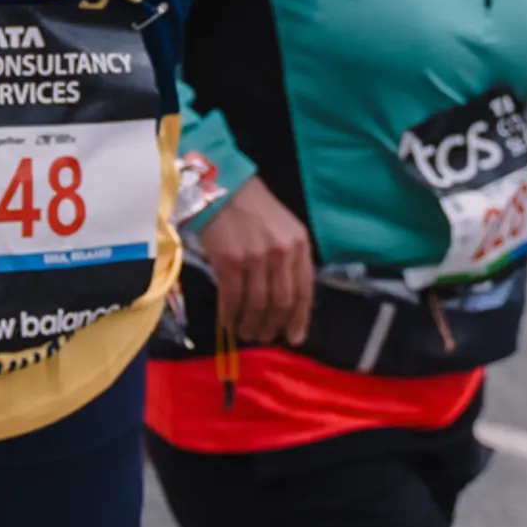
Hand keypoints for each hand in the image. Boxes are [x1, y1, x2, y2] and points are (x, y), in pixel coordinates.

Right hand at [198, 173, 315, 347]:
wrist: (223, 188)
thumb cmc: (254, 209)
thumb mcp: (284, 230)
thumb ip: (290, 261)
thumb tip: (288, 303)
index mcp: (299, 245)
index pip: (304, 292)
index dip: (299, 320)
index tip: (293, 338)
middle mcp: (281, 253)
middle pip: (281, 302)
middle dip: (273, 325)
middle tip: (264, 336)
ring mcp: (255, 258)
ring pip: (257, 304)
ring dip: (251, 324)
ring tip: (247, 332)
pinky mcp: (229, 261)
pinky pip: (232, 298)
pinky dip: (230, 315)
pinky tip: (228, 322)